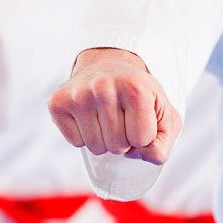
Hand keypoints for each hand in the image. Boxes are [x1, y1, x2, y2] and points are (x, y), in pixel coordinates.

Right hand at [47, 48, 180, 164]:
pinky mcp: (57, 103)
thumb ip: (161, 146)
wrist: (109, 67)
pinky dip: (84, 137)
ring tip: (105, 117)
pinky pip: (75, 143)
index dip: (143, 137)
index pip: (142, 140)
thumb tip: (139, 155)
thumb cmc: (140, 97)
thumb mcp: (165, 117)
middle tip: (121, 118)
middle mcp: (104, 86)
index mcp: (136, 87)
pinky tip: (88, 116)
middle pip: (118, 146)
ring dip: (104, 140)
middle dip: (123, 140)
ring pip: (96, 148)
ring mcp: (78, 94)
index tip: (139, 118)